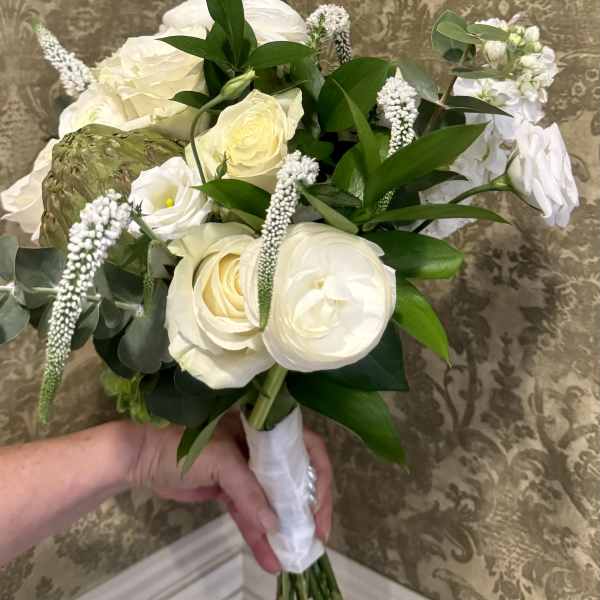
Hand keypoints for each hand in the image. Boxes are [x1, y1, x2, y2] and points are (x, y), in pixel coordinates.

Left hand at [128, 412, 332, 573]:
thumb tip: (275, 524)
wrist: (143, 459)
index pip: (307, 448)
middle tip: (316, 535)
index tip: (318, 508)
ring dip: (285, 527)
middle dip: (308, 507)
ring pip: (275, 501)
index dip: (319, 478)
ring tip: (296, 554)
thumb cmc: (182, 446)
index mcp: (265, 430)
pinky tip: (270, 558)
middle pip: (296, 477)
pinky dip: (260, 536)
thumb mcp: (220, 460)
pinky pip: (252, 515)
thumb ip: (249, 490)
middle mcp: (262, 449)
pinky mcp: (232, 492)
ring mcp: (248, 472)